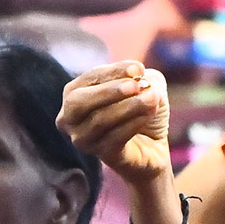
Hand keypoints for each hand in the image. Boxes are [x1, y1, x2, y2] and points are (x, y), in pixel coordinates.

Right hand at [58, 61, 170, 182]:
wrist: (154, 149)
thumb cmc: (142, 113)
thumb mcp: (147, 87)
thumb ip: (144, 77)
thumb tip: (140, 76)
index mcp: (74, 95)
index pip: (88, 79)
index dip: (112, 72)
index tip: (138, 68)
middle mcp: (70, 119)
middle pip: (79, 101)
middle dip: (109, 91)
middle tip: (136, 85)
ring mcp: (83, 140)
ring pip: (100, 120)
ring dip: (128, 107)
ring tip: (151, 99)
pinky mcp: (103, 155)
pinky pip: (115, 137)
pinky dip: (133, 123)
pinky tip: (149, 115)